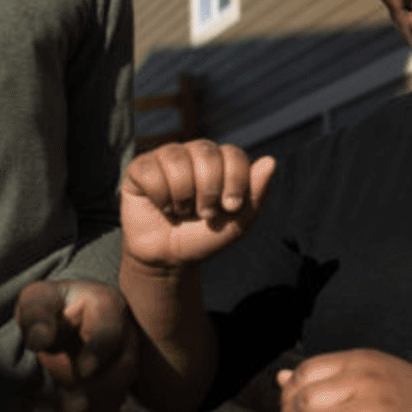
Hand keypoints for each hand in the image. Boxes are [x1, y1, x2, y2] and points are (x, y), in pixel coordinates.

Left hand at [14, 279, 140, 411]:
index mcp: (108, 309)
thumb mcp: (38, 298)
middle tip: (67, 409)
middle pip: (121, 372)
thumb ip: (36, 313)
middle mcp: (124, 341)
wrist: (66, 320)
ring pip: (114, 400)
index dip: (99, 352)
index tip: (82, 371)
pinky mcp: (112, 394)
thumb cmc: (51, 306)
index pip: (111, 332)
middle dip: (96, 394)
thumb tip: (39, 340)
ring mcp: (122, 369)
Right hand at [120, 140, 275, 271]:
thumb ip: (255, 194)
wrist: (169, 259)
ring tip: (181, 210)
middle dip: (208, 190)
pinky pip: (150, 171)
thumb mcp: (237, 223)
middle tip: (205, 213)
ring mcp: (166, 157)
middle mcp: (194, 153)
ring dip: (182, 195)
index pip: (233, 154)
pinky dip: (159, 196)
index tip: (231, 207)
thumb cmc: (204, 237)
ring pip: (176, 159)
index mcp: (221, 161)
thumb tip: (271, 161)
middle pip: (206, 152)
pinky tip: (161, 206)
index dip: (235, 180)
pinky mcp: (140, 168)